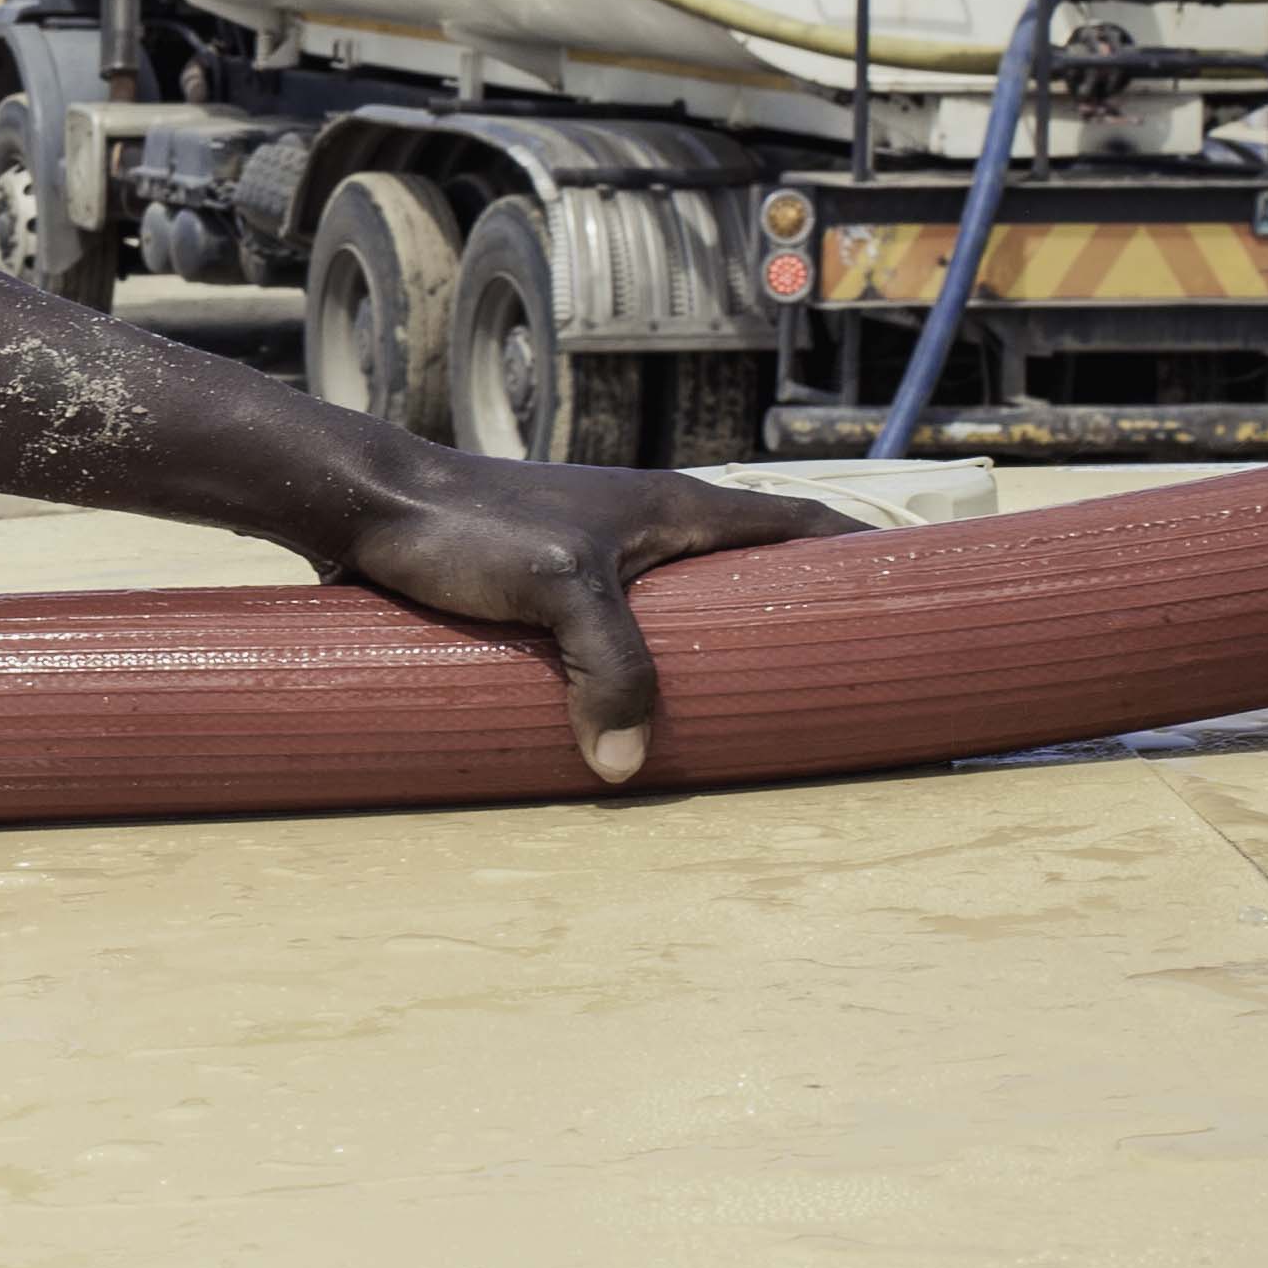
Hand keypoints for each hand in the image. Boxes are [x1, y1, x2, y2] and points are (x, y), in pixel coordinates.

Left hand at [336, 454, 857, 787]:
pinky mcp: (541, 589)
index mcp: (674, 509)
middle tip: (821, 693)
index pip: (793, 522)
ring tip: (732, 726)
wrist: (363, 504)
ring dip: (703, 660)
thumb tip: (627, 764)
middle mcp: (644, 528)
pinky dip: (631, 676)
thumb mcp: (558, 588)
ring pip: (674, 613)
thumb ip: (609, 669)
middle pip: (743, 577)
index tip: (903, 598)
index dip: (852, 555)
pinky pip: (611, 637)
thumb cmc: (466, 526)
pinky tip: (625, 726)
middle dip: (783, 627)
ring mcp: (594, 557)